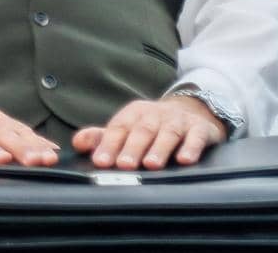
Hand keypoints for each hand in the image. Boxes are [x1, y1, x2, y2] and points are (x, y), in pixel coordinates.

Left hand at [72, 96, 225, 169]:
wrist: (190, 111)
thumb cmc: (152, 126)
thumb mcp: (127, 127)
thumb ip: (103, 137)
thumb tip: (77, 143)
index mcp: (134, 114)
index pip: (119, 128)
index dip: (109, 144)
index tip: (100, 161)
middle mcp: (155, 115)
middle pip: (142, 130)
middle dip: (132, 148)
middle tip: (123, 165)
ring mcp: (178, 121)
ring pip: (168, 133)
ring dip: (159, 148)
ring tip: (151, 164)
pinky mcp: (199, 129)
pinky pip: (196, 136)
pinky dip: (191, 147)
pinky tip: (185, 160)